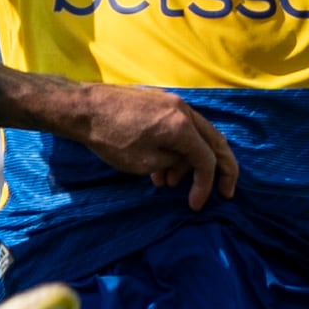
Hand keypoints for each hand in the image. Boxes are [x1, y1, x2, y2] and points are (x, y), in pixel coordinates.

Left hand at [64, 83, 237, 210]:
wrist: (84, 108)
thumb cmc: (110, 138)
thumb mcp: (145, 162)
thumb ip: (173, 162)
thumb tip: (181, 162)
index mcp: (182, 126)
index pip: (207, 159)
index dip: (206, 185)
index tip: (195, 205)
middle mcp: (184, 110)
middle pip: (215, 142)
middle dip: (222, 170)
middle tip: (225, 192)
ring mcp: (173, 103)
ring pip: (195, 136)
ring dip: (189, 162)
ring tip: (167, 183)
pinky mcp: (160, 103)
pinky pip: (180, 128)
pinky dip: (177, 149)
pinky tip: (160, 167)